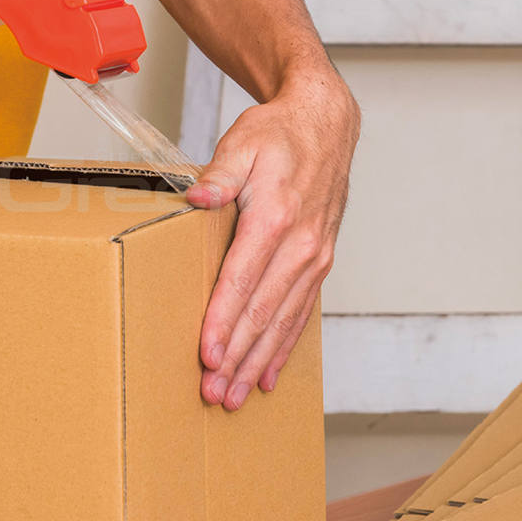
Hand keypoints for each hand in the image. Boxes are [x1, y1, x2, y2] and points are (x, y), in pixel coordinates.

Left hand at [186, 70, 358, 409]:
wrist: (325, 124)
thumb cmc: (278, 134)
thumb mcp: (242, 143)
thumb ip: (219, 175)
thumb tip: (195, 198)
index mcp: (275, 218)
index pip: (242, 281)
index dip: (223, 321)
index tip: (206, 355)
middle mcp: (300, 245)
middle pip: (262, 312)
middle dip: (237, 356)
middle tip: (215, 394)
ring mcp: (313, 256)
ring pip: (282, 321)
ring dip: (257, 361)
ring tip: (236, 396)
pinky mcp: (318, 261)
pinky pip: (300, 312)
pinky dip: (284, 346)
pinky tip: (267, 373)